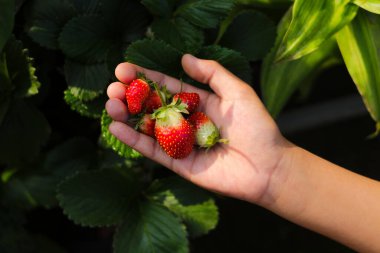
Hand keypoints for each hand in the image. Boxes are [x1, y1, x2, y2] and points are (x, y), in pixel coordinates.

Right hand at [106, 54, 289, 203]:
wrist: (267, 165)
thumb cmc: (256, 126)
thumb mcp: (236, 91)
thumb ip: (211, 73)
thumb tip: (184, 58)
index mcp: (198, 103)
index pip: (166, 87)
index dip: (145, 78)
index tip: (124, 68)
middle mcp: (186, 122)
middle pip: (152, 107)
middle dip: (131, 96)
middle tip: (113, 86)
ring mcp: (180, 143)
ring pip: (148, 127)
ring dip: (126, 116)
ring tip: (110, 103)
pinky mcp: (177, 163)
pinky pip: (152, 150)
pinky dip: (134, 140)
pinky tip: (116, 127)